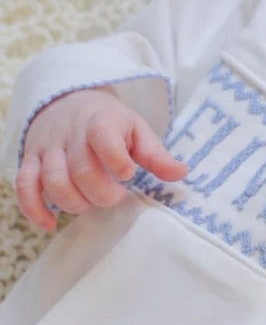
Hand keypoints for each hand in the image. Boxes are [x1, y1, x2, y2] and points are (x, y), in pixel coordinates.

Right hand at [16, 87, 187, 231]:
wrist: (68, 100)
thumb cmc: (109, 122)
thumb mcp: (137, 129)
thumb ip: (156, 154)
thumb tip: (182, 174)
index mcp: (101, 121)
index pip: (102, 134)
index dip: (114, 157)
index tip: (127, 174)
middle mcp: (71, 133)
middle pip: (80, 170)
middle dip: (100, 192)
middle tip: (116, 196)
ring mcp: (47, 148)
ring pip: (52, 180)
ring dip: (73, 202)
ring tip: (90, 203)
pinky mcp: (30, 161)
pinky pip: (24, 186)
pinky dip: (34, 209)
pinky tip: (50, 224)